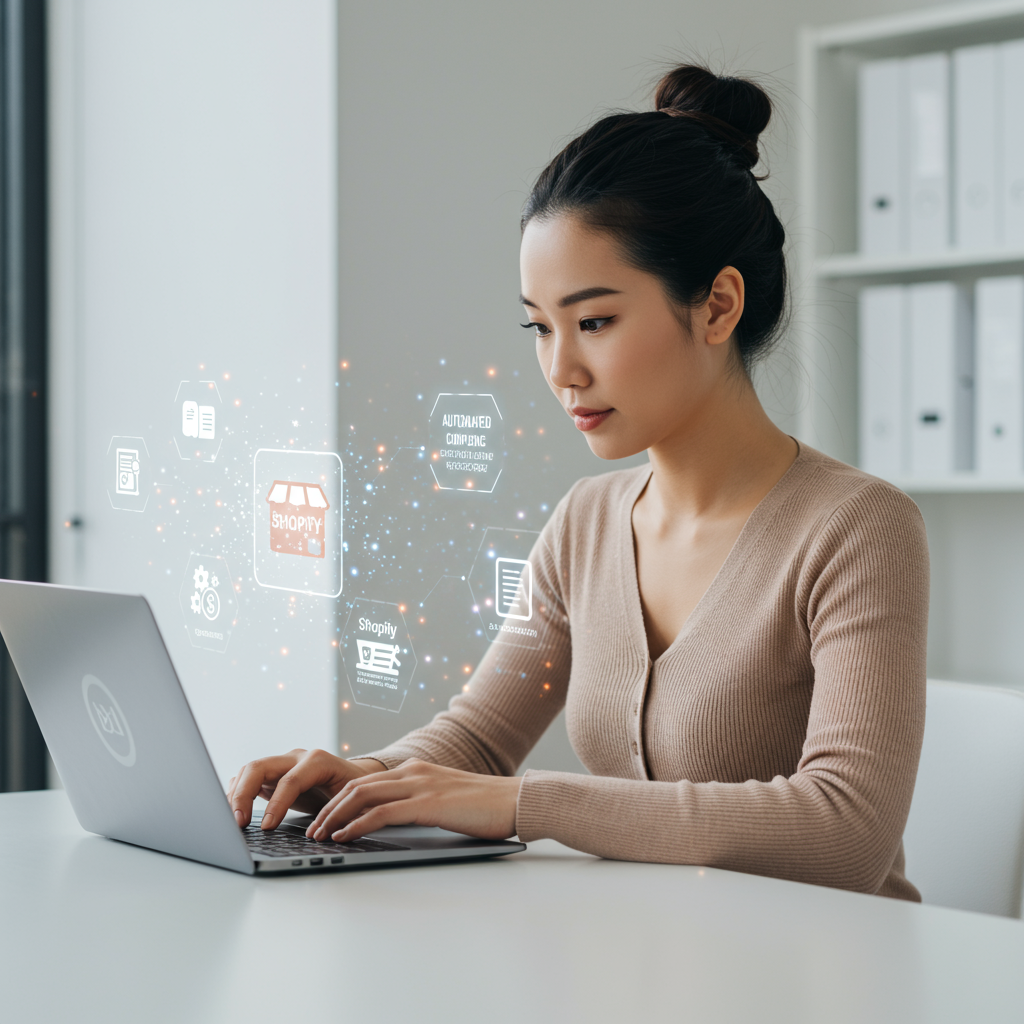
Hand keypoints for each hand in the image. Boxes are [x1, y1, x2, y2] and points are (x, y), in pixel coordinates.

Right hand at [227, 749, 386, 829]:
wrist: (356, 779)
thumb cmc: (356, 792)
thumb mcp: (352, 802)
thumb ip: (338, 815)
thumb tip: (322, 837)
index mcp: (318, 761)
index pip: (290, 780)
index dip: (276, 805)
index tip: (267, 828)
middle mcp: (296, 757)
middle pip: (259, 767)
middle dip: (244, 794)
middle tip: (238, 823)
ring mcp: (282, 763)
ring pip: (250, 770)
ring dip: (237, 794)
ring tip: (233, 821)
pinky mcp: (273, 774)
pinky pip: (248, 777)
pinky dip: (238, 792)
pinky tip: (235, 811)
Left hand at [305, 758, 521, 842]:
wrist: (516, 800)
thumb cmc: (486, 806)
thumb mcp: (445, 799)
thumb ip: (420, 802)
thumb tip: (395, 821)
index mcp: (416, 769)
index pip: (366, 781)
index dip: (340, 799)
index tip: (324, 818)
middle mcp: (413, 771)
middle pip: (357, 786)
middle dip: (329, 808)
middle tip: (312, 829)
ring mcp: (420, 784)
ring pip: (362, 796)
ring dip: (335, 817)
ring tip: (320, 835)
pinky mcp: (427, 803)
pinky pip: (381, 813)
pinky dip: (357, 825)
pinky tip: (344, 837)